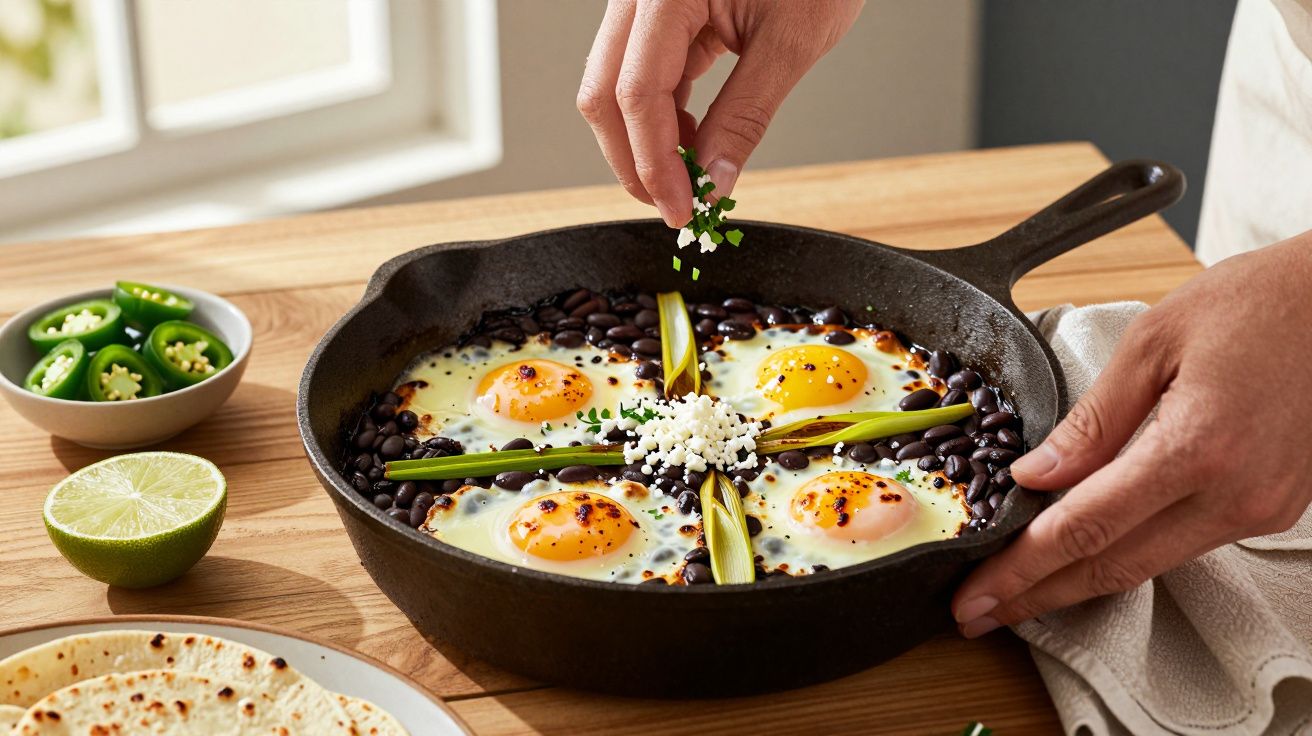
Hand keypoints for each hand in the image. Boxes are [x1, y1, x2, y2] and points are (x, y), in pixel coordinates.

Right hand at [577, 0, 862, 226]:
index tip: (680, 208)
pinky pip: (645, 71)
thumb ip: (746, 115)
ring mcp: (645, 1)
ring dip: (648, 140)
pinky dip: (665, 114)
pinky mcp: (662, 12)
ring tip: (692, 176)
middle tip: (674, 204)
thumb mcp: (791, 41)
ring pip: (617, 86)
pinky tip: (693, 141)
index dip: (653, 162)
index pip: (636, 92)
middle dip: (634, 159)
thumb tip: (713, 182)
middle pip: (605, 92)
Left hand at [952, 232, 1311, 637]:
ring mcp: (1260, 510)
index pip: (1085, 528)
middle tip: (976, 615)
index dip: (1022, 570)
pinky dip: (1125, 554)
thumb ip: (1092, 420)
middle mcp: (1234, 496)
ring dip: (1077, 583)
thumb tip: (1034, 477)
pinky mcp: (1271, 509)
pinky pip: (1182, 543)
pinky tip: (1082, 556)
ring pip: (1148, 564)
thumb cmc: (1254, 303)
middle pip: (1113, 567)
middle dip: (1037, 597)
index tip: (974, 596)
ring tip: (1015, 592)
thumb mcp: (1153, 340)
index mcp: (1197, 448)